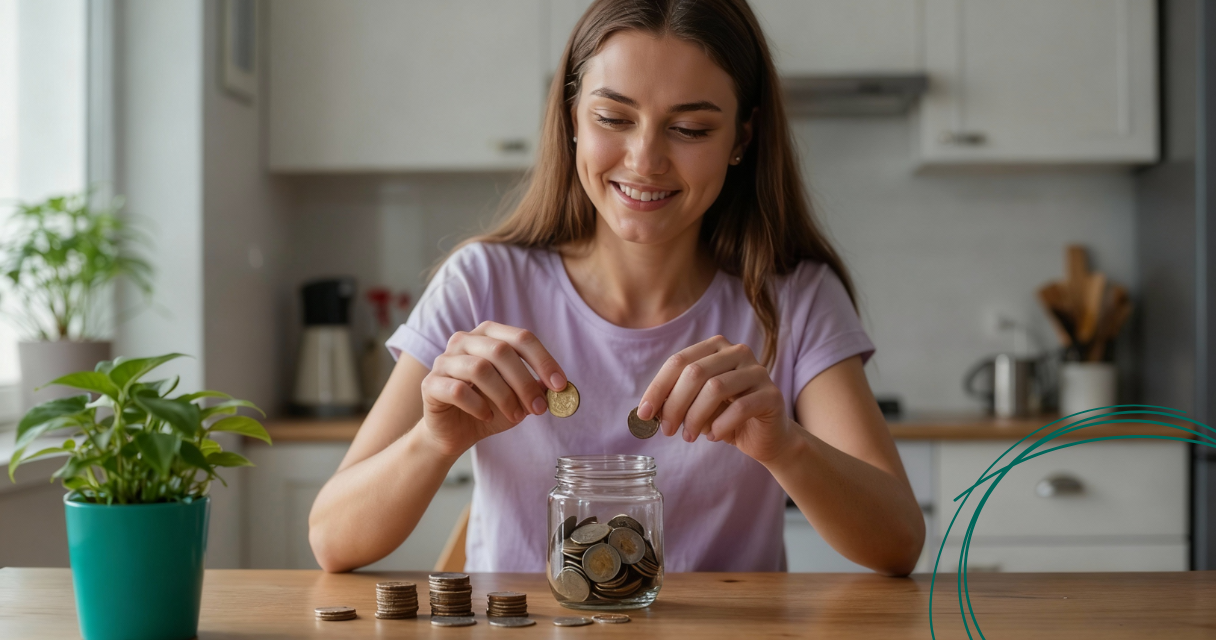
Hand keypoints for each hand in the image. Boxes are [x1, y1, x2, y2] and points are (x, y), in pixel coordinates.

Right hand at [419, 321, 566, 456]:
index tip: (560, 385)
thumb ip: (536, 389)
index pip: (521, 337)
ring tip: (515, 416)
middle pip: (501, 351)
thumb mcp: (518, 398)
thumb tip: (558, 387)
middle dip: (524, 382)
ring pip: (479, 369)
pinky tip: (486, 417)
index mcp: (489, 335)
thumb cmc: (488, 408)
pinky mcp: (430, 384)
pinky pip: (457, 390)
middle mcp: (464, 341)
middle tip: (538, 408)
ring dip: (504, 396)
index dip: (543, 360)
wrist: (453, 432)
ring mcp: (444, 360)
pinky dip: (478, 406)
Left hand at [638, 335, 792, 463]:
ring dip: (695, 417)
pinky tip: (714, 436)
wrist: (766, 437)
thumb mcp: (695, 406)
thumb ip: (675, 400)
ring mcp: (757, 371)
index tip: (644, 414)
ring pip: (715, 388)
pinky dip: (721, 425)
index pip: (678, 361)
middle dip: (675, 404)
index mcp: (715, 347)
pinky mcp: (772, 395)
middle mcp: (737, 352)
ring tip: (688, 436)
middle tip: (668, 430)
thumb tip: (647, 410)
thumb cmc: (726, 417)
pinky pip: (740, 408)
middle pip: (695, 372)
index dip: (657, 388)